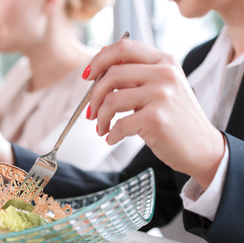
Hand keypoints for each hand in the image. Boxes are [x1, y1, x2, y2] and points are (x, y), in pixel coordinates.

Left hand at [84, 39, 224, 188]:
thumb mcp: (162, 86)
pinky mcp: (155, 119)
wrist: (202, 146)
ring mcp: (161, 95)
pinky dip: (111, 134)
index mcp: (164, 61)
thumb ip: (136, 74)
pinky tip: (112, 138)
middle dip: (93, 96)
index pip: (123, 48)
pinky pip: (119, 125)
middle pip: (111, 74)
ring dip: (100, 118)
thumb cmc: (176, 118)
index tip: (87, 76)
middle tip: (91, 112)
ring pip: (111, 100)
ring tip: (101, 128)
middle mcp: (164, 74)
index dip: (99, 60)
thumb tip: (101, 65)